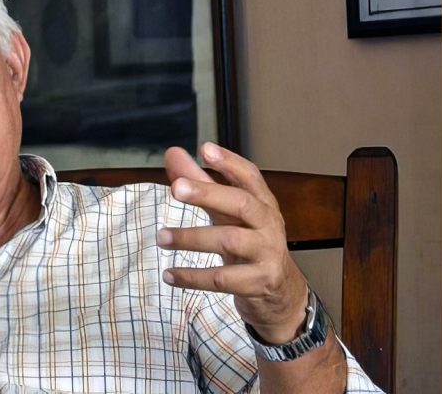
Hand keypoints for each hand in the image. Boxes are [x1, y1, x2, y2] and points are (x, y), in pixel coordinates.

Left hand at [158, 142, 308, 343]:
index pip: (250, 176)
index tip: (204, 149)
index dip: (229, 162)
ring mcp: (266, 253)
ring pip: (229, 240)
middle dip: (208, 193)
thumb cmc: (250, 243)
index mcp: (262, 203)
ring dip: (191, 238)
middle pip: (241, 203)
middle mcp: (268, 224)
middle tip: (175, 188)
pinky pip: (221, 278)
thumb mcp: (228, 213)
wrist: (280, 292)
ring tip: (161, 238)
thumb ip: (201, 184)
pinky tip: (170, 274)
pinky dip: (192, 277)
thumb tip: (172, 153)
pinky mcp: (258, 281)